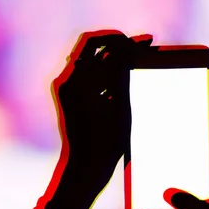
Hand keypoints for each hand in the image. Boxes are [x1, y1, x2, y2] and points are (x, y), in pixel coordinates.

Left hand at [52, 30, 152, 192]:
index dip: (118, 38)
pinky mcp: (72, 102)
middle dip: (118, 48)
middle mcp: (66, 82)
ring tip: (139, 64)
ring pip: (93, 64)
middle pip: (93, 50)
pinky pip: (90, 79)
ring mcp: (67, 92)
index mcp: (73, 80)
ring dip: (115, 61)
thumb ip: (121, 75)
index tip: (140, 42)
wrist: (85, 170)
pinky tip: (127, 82)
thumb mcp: (119, 106)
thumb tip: (130, 50)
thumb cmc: (102, 143)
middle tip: (143, 49)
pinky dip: (108, 76)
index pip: (93, 42)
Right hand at [164, 116, 208, 208]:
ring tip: (158, 156)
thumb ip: (196, 208)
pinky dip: (182, 183)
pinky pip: (196, 187)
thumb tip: (171, 194)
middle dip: (187, 137)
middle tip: (164, 127)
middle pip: (205, 148)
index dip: (207, 117)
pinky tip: (165, 190)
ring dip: (183, 161)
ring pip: (200, 167)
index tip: (191, 101)